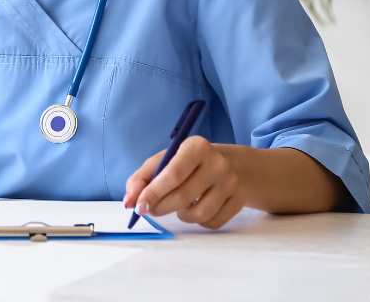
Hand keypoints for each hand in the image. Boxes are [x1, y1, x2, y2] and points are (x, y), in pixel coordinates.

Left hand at [123, 136, 246, 229]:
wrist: (236, 166)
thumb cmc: (191, 163)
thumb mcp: (166, 160)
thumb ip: (143, 178)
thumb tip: (130, 201)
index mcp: (196, 146)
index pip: (173, 173)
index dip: (153, 192)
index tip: (139, 206)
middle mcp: (217, 163)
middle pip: (183, 196)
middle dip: (160, 207)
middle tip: (150, 209)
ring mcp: (231, 183)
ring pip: (198, 214)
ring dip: (181, 215)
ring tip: (179, 205)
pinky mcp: (239, 201)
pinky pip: (212, 222)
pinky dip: (198, 221)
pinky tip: (197, 207)